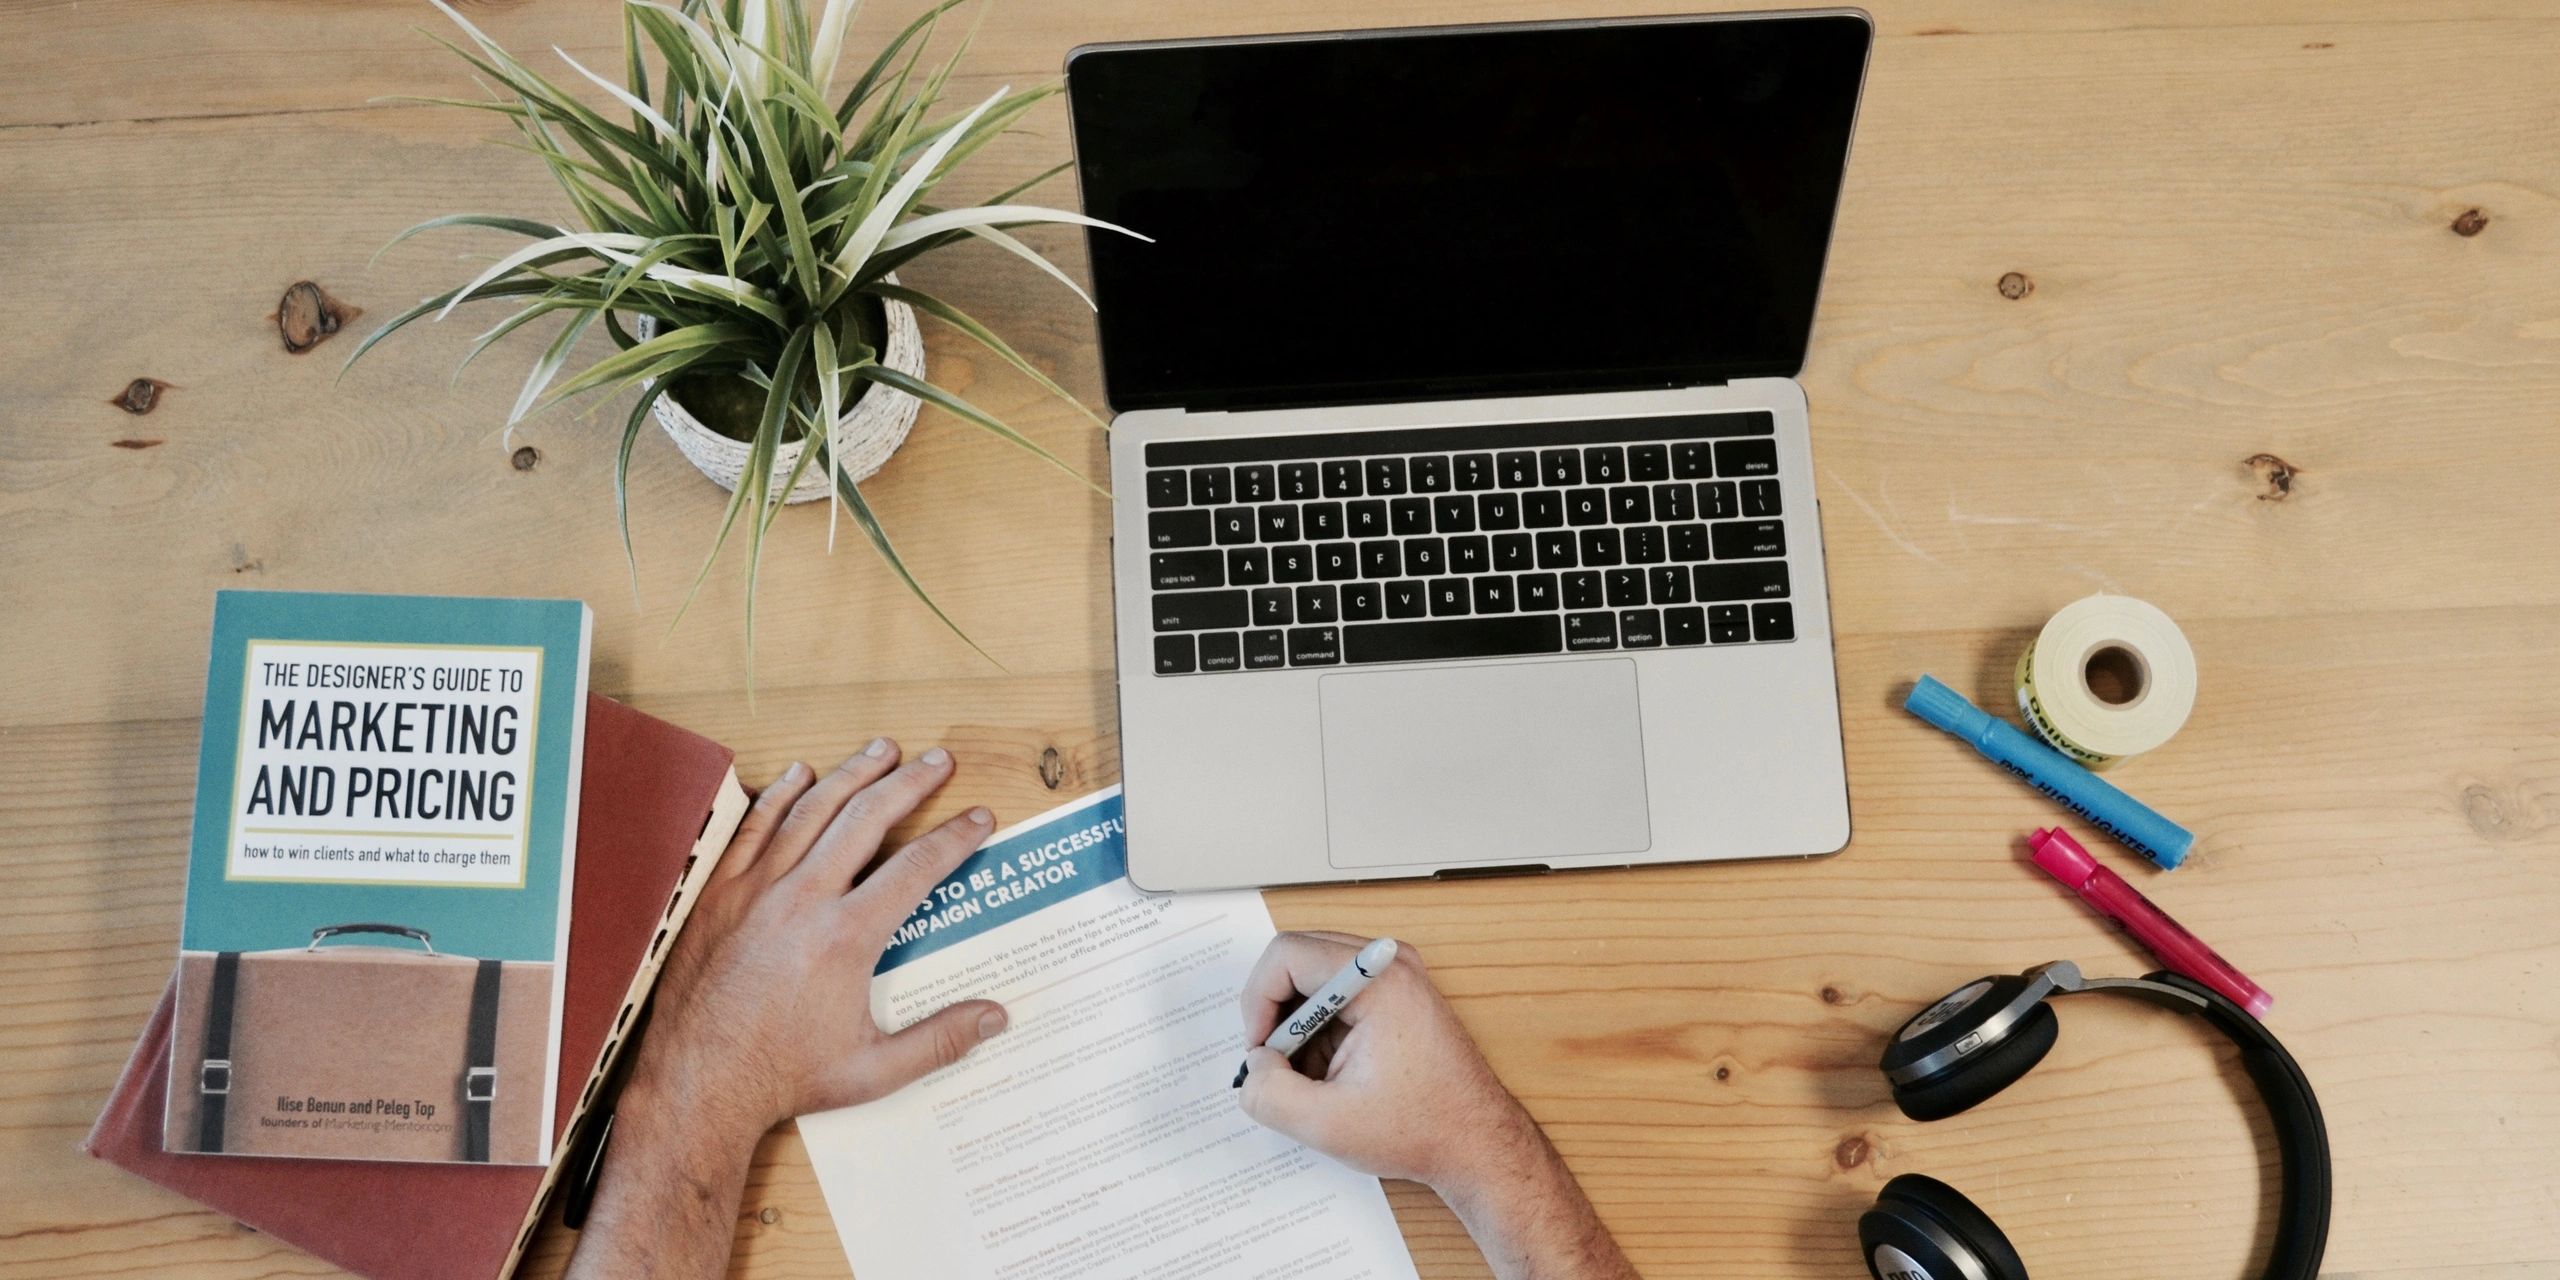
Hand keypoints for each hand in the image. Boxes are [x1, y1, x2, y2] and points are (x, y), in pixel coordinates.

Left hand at [633, 740, 1008, 1139]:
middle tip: (938, 760)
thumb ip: (940, 1039)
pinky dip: (781, 796)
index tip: (979, 818)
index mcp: (846, 938)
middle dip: (910, 783)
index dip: (956, 838)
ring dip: (852, 774)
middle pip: (867, 819)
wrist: (698, 1083)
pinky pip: (755, 829)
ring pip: (812, 811)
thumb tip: (997, 1017)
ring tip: (882, 749)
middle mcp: (803, 900)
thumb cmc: (783, 1078)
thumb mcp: (874, 1070)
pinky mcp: (720, 895)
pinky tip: (801, 774)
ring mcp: (756, 891)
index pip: (917, 868)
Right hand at [1234, 931, 1535, 1190]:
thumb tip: (1253, 1067)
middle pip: (1299, 959)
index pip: (1287, 954)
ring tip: (1311, 1077)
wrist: (1476, 1143)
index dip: (1258, 1002)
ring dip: (1298, 1026)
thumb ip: (1270, 1093)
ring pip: (1315, 979)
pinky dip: (1320, 1031)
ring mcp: (1397, 977)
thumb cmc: (1422, 1129)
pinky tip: (1331, 1073)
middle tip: (1276, 1063)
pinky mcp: (1396, 995)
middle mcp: (1391, 964)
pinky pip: (1337, 995)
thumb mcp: (1327, 1123)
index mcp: (1379, 981)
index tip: (1260, 1049)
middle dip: (1276, 1014)